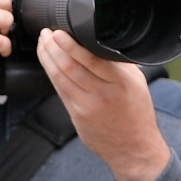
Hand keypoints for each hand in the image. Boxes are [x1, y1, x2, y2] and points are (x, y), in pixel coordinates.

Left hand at [37, 29, 170, 180]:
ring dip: (48, 59)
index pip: (91, 59)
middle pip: (70, 67)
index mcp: (121, 82)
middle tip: (45, 34)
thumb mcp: (137, 83)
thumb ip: (119, 64)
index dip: (71, 45)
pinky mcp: (77, 116)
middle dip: (53, 48)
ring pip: (60, 78)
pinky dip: (52, 74)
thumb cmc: (137, 113)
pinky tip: (48, 63)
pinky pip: (60, 91)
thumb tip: (100, 42)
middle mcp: (103, 94)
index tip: (59, 32)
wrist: (133, 148)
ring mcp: (87, 106)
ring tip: (43, 44)